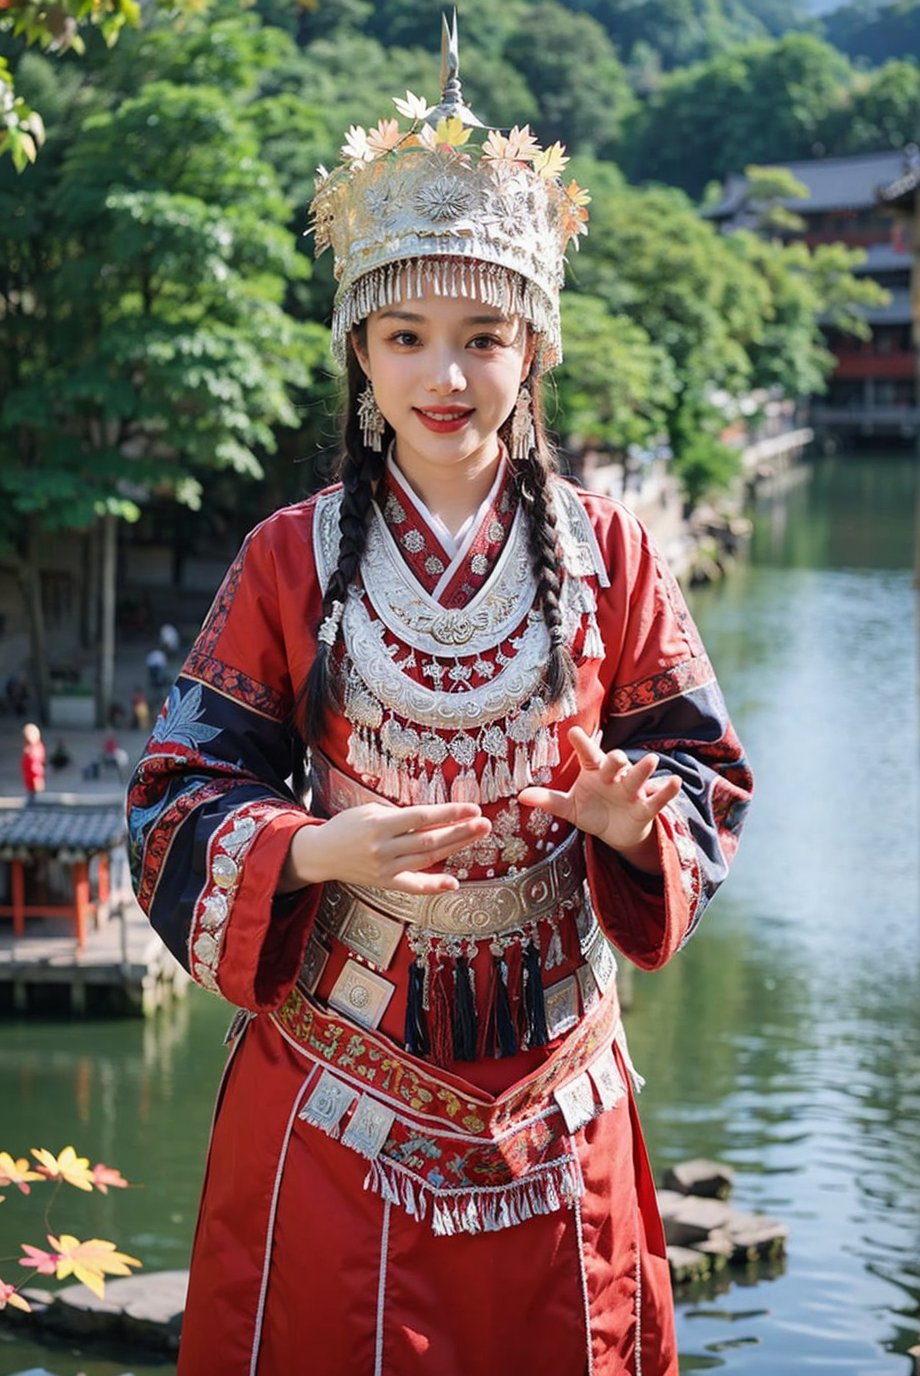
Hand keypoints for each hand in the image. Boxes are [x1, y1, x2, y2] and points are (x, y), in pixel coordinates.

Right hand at [281, 802, 491, 895]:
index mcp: (380, 824)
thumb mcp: (369, 811)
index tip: (472, 808)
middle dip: (460, 831)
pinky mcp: (384, 883)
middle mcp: (383, 848)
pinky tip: (454, 883)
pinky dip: (433, 886)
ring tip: (476, 836)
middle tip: (484, 823)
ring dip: (455, 848)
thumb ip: (399, 815)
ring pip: (427, 858)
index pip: (422, 817)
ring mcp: (385, 868)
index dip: (449, 813)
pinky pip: (412, 886)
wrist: (320, 854)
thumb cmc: (347, 826)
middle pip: (430, 839)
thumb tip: (433, 817)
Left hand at [518, 726, 680, 870]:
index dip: (581, 743)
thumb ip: (548, 801)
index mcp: (593, 772)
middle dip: (616, 759)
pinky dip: (666, 791)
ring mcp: (631, 791)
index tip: (574, 732)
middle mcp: (614, 777)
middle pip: (615, 763)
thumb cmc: (592, 811)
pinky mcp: (644, 808)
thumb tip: (520, 796)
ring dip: (644, 769)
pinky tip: (675, 782)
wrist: (615, 832)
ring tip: (651, 760)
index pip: (587, 754)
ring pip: (638, 777)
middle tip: (617, 757)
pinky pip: (656, 799)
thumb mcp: (569, 808)